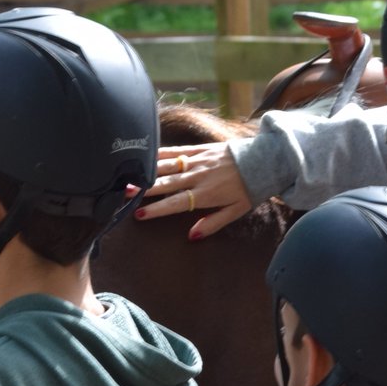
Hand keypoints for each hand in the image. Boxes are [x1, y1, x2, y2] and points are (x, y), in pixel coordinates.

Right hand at [133, 143, 254, 239]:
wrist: (264, 160)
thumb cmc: (249, 189)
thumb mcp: (235, 211)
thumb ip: (212, 223)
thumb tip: (192, 237)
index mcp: (206, 194)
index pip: (176, 203)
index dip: (156, 209)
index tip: (139, 214)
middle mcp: (198, 176)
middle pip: (165, 184)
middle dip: (143, 189)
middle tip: (123, 193)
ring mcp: (198, 160)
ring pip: (167, 167)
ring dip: (146, 172)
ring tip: (128, 177)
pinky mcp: (200, 148)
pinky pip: (177, 150)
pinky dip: (161, 153)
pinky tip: (146, 156)